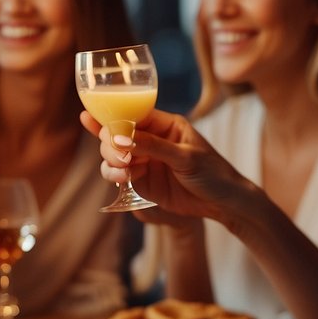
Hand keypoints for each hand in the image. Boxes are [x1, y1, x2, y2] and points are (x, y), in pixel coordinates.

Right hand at [79, 109, 254, 223]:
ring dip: (110, 160)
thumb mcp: (186, 157)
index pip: (133, 113)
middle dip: (110, 143)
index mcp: (165, 125)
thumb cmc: (214, 173)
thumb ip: (152, 146)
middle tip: (119, 156)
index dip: (112, 116)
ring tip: (122, 170)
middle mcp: (151, 140)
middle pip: (117, 134)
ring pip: (113, 155)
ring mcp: (145, 160)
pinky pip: (118, 174)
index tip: (92, 118)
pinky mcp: (142, 181)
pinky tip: (122, 179)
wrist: (225, 204)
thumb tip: (120, 138)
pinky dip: (114, 175)